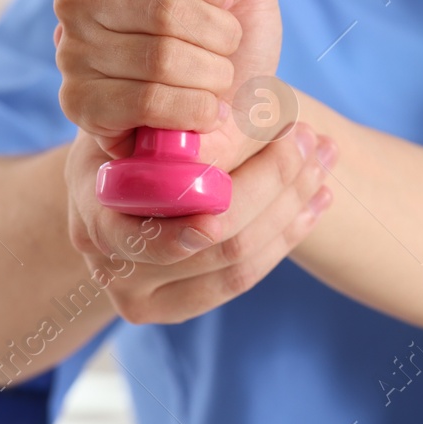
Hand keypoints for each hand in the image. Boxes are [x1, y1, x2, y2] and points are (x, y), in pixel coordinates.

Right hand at [53, 0, 281, 168]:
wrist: (231, 109)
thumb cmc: (228, 33)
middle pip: (166, 9)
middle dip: (219, 34)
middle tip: (225, 46)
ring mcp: (72, 51)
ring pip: (162, 59)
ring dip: (213, 74)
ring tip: (215, 78)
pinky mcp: (79, 103)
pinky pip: (149, 102)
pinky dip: (195, 108)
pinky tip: (204, 109)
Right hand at [64, 125, 337, 323]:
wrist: (106, 187)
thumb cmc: (131, 133)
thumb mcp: (147, 114)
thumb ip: (185, 125)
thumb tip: (235, 129)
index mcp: (98, 205)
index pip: (179, 206)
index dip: (245, 181)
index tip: (291, 133)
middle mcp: (109, 262)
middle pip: (221, 239)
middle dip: (281, 181)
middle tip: (315, 138)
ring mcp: (138, 296)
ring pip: (239, 265)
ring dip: (293, 209)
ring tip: (325, 159)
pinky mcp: (172, 309)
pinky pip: (242, 279)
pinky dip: (286, 237)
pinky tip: (317, 200)